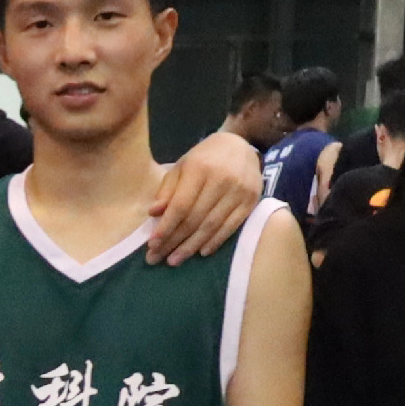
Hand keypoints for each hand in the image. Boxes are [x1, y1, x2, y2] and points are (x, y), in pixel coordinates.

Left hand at [142, 130, 267, 262]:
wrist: (241, 145)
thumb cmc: (204, 158)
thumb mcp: (182, 167)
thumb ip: (168, 189)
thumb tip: (153, 213)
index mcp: (200, 169)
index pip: (181, 205)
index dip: (166, 227)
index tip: (152, 244)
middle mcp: (221, 180)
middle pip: (195, 219)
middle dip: (174, 241)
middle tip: (157, 258)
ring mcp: (239, 191)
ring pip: (212, 226)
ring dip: (192, 246)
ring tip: (175, 260)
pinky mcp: (251, 201)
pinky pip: (231, 226)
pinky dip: (215, 241)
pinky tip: (201, 252)